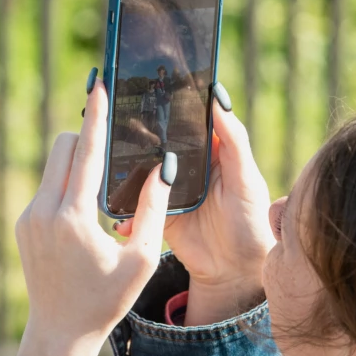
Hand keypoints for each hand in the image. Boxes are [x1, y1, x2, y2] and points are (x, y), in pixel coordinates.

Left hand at [13, 74, 174, 355]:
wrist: (60, 331)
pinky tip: (86, 213)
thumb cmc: (108, 299)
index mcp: (74, 219)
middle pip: (63, 148)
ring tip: (103, 190)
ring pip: (53, 167)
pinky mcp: (23, 225)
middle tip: (113, 149)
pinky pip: (47, 188)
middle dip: (86, 141)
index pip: (85, 153)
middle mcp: (44, 212)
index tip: (98, 84)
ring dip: (77, 166)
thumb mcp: (142, 259)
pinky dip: (67, 187)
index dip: (94, 116)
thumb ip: (154, 210)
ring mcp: (29, 218)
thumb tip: (163, 168)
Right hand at [114, 83, 272, 324]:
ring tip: (104, 160)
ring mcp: (169, 189)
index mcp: (209, 150)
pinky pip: (135, 207)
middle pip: (157, 142)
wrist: (237, 271)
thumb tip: (218, 95)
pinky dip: (125, 210)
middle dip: (134, 133)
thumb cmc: (251, 221)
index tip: (146, 84)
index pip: (185, 119)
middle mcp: (186, 166)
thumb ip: (233, 139)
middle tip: (111, 119)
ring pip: (140, 171)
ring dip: (122, 168)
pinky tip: (119, 214)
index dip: (168, 103)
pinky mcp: (157, 214)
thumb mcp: (246, 177)